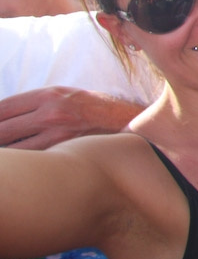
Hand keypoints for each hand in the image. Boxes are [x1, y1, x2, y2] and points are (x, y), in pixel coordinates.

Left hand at [0, 87, 142, 148]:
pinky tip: (23, 163)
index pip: (2, 108)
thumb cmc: (91, 107)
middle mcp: (50, 112)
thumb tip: (4, 116)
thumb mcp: (63, 94)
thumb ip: (34, 103)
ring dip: (7, 153)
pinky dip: (24, 161)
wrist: (124, 120)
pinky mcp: (66, 150)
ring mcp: (57, 134)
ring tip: (8, 157)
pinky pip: (33, 159)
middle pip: (3, 129)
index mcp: (47, 95)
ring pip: (14, 149)